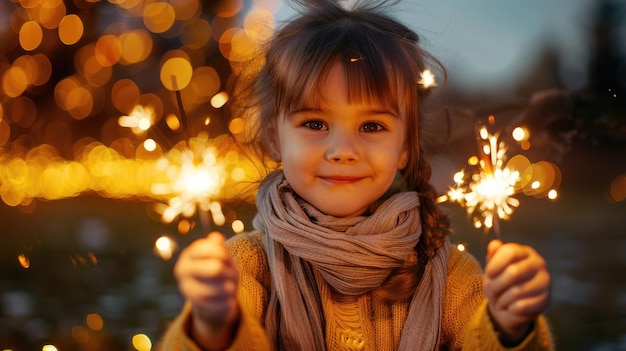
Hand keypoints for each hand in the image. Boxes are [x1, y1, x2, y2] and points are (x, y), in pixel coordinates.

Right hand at [174, 231, 239, 346]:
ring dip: (232, 286)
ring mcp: (189, 293)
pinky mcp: (201, 310)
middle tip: (232, 274)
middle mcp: (183, 275)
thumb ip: (217, 245)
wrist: (209, 301)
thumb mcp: (219, 256)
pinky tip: (227, 299)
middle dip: (230, 272)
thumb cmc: (216, 271)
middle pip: (216, 269)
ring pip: (223, 288)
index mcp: (186, 258)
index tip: (225, 257)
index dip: (223, 252)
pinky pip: (225, 303)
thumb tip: (216, 238)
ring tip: (230, 286)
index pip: (207, 249)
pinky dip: (231, 300)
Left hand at [484, 240, 550, 344]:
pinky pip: (523, 305)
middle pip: (513, 272)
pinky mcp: (546, 299)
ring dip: (501, 299)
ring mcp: (545, 281)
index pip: (510, 252)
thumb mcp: (494, 268)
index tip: (488, 274)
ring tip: (498, 301)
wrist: (511, 307)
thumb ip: (493, 256)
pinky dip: (510, 308)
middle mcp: (539, 263)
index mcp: (525, 252)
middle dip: (496, 285)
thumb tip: (494, 245)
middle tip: (490, 291)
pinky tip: (509, 307)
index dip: (495, 264)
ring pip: (517, 291)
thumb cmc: (501, 282)